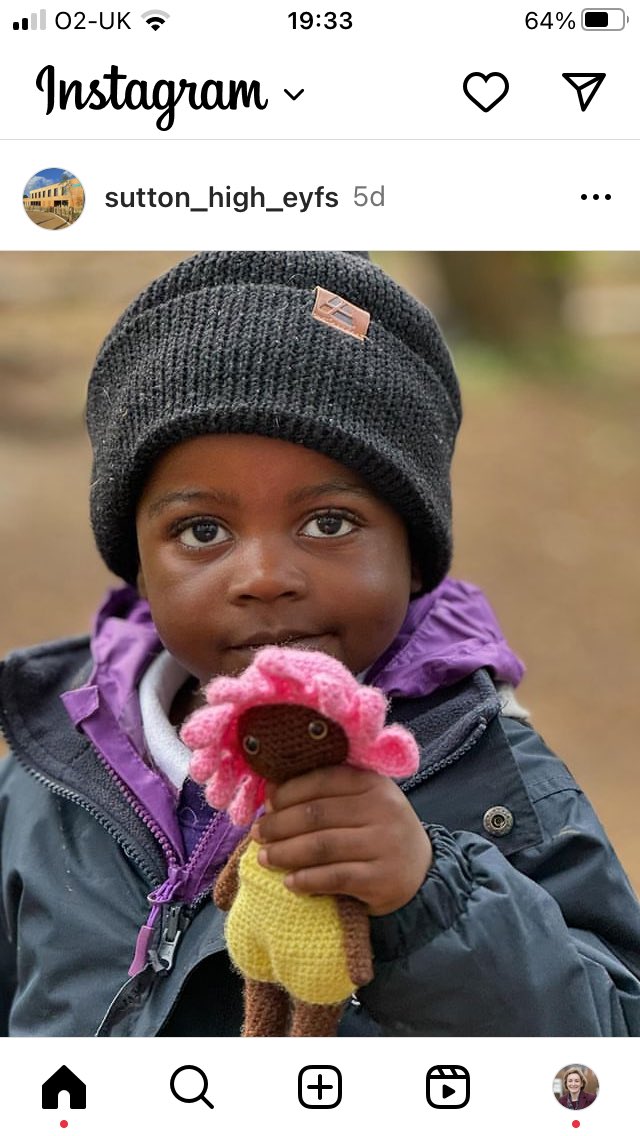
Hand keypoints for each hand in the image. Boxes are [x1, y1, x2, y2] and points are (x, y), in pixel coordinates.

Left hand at [250, 765, 431, 915]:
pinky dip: (307, 880)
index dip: (289, 792)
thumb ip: (325, 794)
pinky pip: (334, 878)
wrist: (420, 872)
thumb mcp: (362, 802)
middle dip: (279, 824)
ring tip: (265, 857)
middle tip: (257, 833)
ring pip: (321, 846)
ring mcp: (384, 844)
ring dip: (286, 853)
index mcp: (374, 782)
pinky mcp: (381, 879)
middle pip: (317, 815)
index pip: (322, 780)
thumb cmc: (377, 831)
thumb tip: (271, 791)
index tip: (267, 804)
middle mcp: (383, 809)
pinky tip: (290, 883)